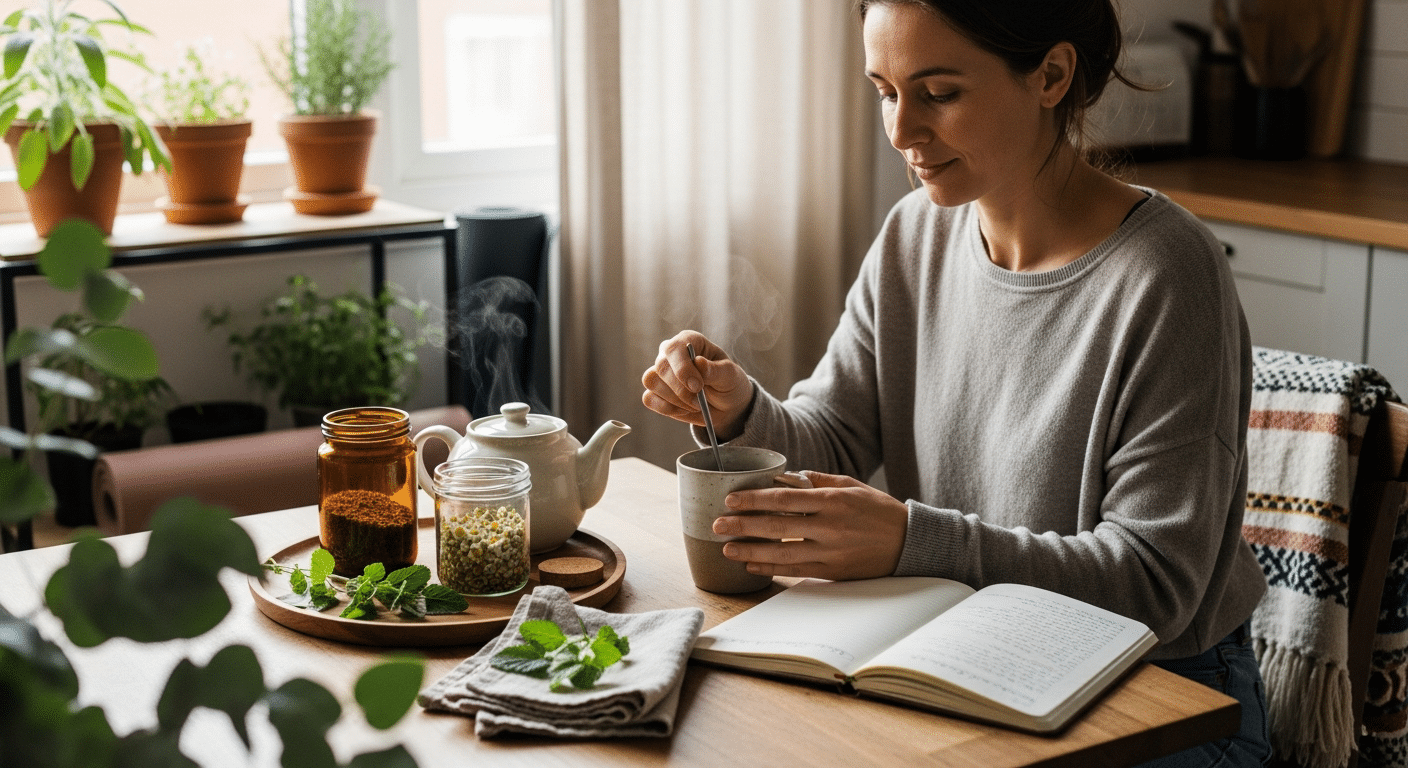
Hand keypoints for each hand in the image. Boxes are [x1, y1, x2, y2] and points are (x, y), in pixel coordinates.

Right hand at [641, 330, 752, 437]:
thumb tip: (698, 362)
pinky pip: (649, 398)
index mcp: (689, 341)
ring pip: (651, 381)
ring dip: (674, 399)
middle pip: (661, 366)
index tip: (697, 386)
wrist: (725, 405)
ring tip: (696, 405)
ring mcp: (660, 372)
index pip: (675, 348)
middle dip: (680, 389)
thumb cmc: (728, 384)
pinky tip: (684, 410)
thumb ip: (716, 370)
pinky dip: (667, 408)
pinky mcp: (655, 391)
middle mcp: (670, 354)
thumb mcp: (730, 376)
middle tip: (699, 402)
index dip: (682, 369)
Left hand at [712, 471, 907, 580]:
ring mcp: (830, 552)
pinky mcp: (832, 572)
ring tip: (727, 549)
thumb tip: (788, 478)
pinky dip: (772, 569)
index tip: (731, 500)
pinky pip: (795, 571)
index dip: (754, 500)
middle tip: (717, 525)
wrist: (908, 543)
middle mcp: (828, 527)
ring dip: (751, 551)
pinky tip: (752, 565)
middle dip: (743, 526)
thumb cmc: (879, 511)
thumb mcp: (852, 486)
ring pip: (782, 553)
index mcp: (832, 501)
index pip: (784, 499)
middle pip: (777, 526)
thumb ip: (819, 481)